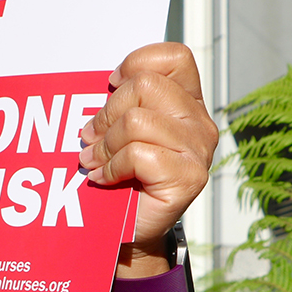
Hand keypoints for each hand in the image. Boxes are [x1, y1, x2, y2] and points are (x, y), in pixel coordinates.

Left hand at [78, 43, 216, 291]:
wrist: (127, 233)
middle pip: (145, 86)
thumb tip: (94, 85)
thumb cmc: (120, 179)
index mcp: (188, 103)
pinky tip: (103, 178)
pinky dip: (112, 166)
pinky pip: (140, 154)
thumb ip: (120, 103)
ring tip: (93, 161)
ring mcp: (199, 152)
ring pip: (136, 120)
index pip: (173, 57)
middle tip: (91, 138)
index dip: (136, 64)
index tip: (111, 87)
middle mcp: (200, 124)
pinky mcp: (189, 179)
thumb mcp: (120, 131)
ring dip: (104, 144)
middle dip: (107, 112)